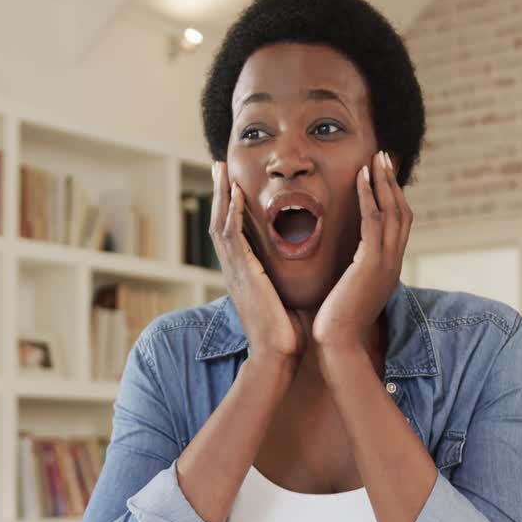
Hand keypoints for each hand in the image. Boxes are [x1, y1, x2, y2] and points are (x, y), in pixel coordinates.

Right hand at [210, 162, 308, 371]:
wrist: (277, 356)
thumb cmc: (285, 333)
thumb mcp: (285, 297)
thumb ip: (286, 279)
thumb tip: (302, 268)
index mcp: (244, 273)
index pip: (232, 231)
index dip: (231, 206)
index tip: (234, 183)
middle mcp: (235, 269)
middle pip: (220, 221)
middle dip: (220, 192)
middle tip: (219, 165)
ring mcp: (235, 271)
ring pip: (221, 223)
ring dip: (222, 195)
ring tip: (222, 169)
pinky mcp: (243, 274)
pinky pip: (233, 238)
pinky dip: (233, 214)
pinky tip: (236, 195)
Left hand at [312, 151, 411, 353]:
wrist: (338, 347)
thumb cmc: (337, 325)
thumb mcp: (350, 293)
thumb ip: (353, 275)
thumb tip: (346, 266)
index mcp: (389, 269)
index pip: (398, 226)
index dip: (393, 198)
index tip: (383, 176)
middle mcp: (393, 263)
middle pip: (402, 212)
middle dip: (393, 183)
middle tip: (384, 157)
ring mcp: (386, 263)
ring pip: (393, 212)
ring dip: (383, 182)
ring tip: (376, 158)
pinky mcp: (371, 264)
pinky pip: (373, 221)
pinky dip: (369, 195)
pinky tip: (360, 177)